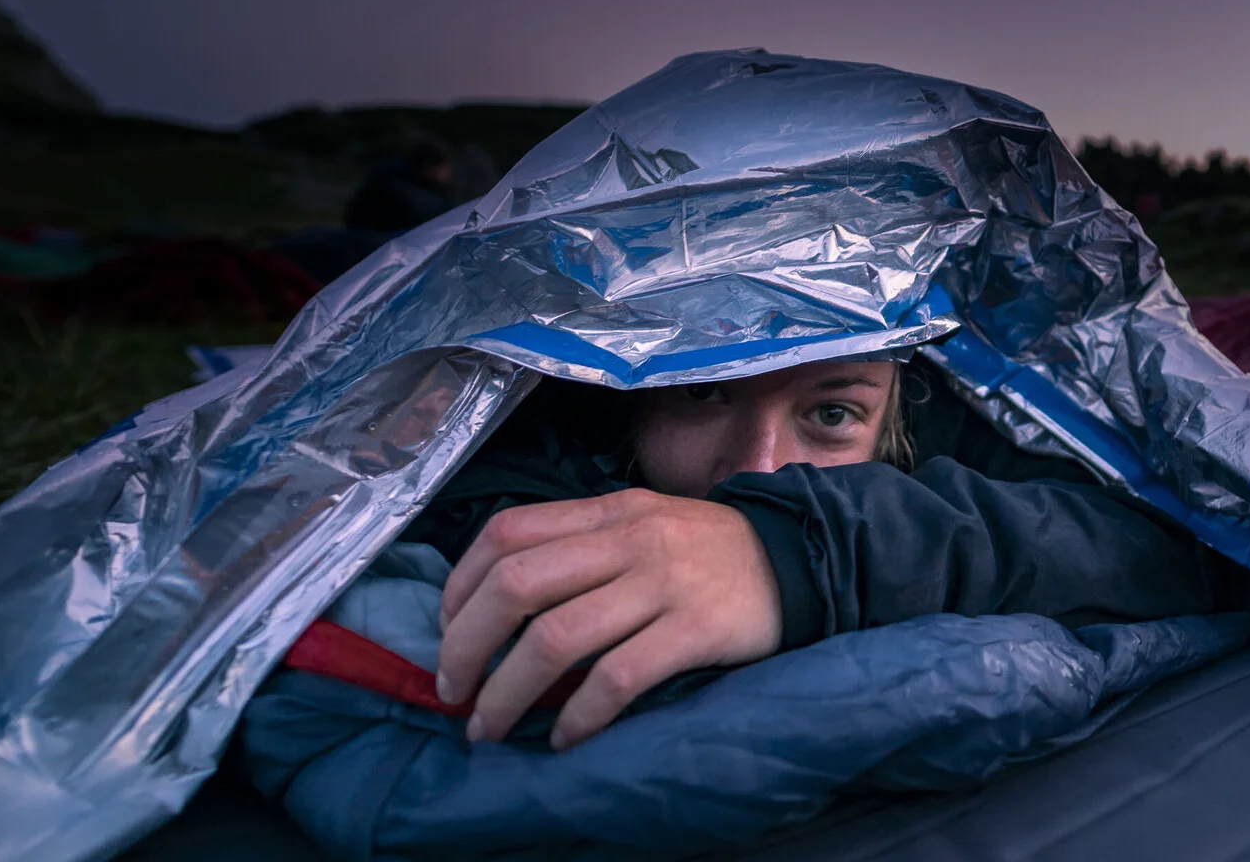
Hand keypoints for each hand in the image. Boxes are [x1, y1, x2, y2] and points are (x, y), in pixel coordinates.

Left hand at [435, 488, 783, 749]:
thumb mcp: (641, 524)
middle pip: (517, 587)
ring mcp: (663, 584)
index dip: (459, 589)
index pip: (506, 535)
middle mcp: (628, 541)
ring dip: (508, 694)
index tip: (448, 635)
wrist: (801, 559)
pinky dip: (579, 716)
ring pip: (556, 639)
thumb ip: (579, 547)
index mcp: (607, 511)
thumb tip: (496, 604)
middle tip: (453, 691)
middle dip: (466, 646)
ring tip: (490, 728)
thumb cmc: (705, 552)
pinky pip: (618, 677)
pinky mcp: (695, 630)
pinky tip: (566, 738)